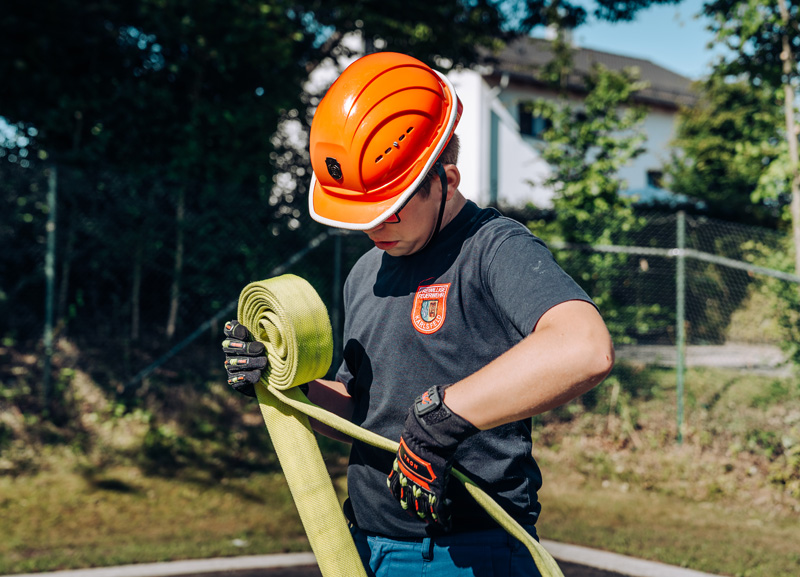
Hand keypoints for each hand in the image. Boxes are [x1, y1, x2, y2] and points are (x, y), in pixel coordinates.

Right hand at [222, 320, 267, 396]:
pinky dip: (248, 376)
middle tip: (261, 348)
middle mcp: (230, 351)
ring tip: (264, 362)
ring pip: (234, 363)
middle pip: (230, 347)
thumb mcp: (264, 340)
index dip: (234, 331)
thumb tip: (264, 322)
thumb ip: (262, 330)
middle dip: (245, 347)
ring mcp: (230, 366)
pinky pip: (236, 379)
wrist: (265, 377)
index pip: (229, 330)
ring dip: (250, 362)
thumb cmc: (265, 352)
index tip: (245, 334)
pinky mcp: (233, 381)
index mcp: (236, 338)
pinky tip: (258, 374)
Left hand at [387, 385, 478, 529]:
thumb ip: (410, 435)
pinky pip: (437, 506)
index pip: (394, 482)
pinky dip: (441, 516)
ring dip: (425, 514)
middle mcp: (407, 475)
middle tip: (414, 514)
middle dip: (410, 507)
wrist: (429, 429)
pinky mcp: (435, 485)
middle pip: (405, 497)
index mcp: (400, 463)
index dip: (397, 492)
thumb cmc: (419, 426)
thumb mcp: (409, 431)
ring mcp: (421, 481)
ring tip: (429, 521)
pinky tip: (445, 522)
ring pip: (421, 505)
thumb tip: (412, 419)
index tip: (399, 497)